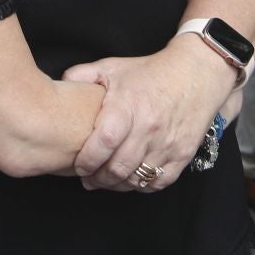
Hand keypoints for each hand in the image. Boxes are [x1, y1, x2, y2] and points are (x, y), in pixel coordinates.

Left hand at [63, 37, 237, 192]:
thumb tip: (58, 85)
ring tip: (104, 182)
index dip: (88, 159)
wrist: (196, 74)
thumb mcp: (111, 67)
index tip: (78, 166)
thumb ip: (81, 75)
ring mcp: (168, 144)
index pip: (104, 141)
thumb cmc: (148, 72)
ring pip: (138, 178)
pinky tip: (130, 181)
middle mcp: (149, 128)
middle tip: (87, 179)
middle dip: (98, 179)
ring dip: (117, 185)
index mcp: (127, 106)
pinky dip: (142, 186)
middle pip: (119, 167)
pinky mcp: (183, 154)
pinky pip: (159, 181)